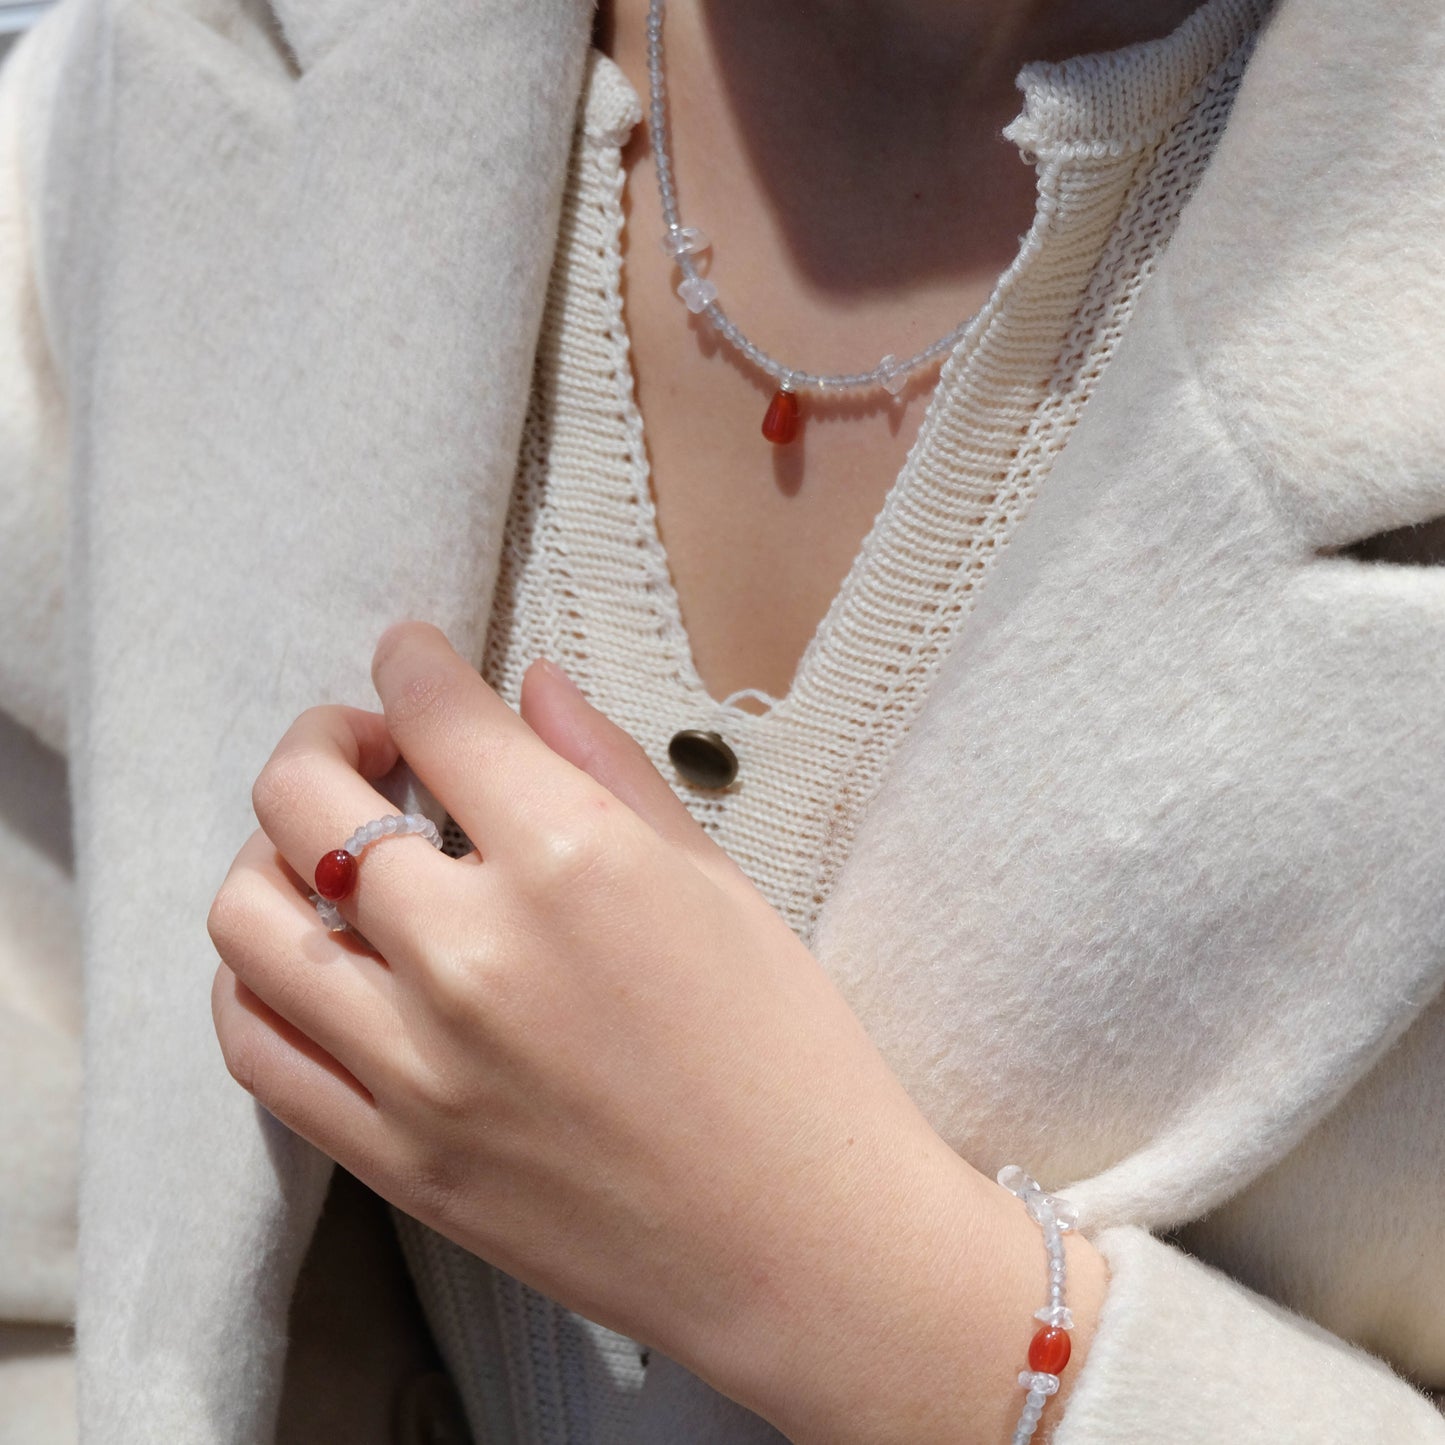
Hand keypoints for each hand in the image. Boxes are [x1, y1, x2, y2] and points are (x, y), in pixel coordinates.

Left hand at [207, 620, 999, 1432]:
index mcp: (574, 866)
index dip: (413, 659)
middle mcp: (472, 954)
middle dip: (326, 734)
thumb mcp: (717, 884)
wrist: (802, 1243)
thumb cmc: (788, 1053)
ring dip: (271, 848)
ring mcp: (416, 1067)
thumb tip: (531, 684)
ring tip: (332, 849)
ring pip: (248, 914)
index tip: (413, 654)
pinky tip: (316, 955)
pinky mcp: (393, 1156)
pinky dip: (257, 975)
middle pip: (305, 796)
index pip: (439, 716)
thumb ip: (608, 769)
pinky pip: (257, 1045)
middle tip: (374, 743)